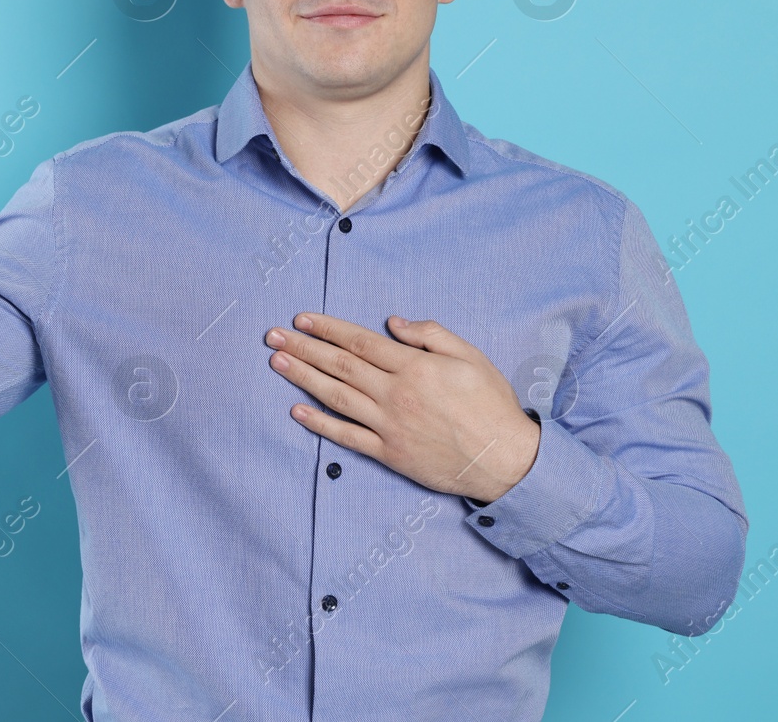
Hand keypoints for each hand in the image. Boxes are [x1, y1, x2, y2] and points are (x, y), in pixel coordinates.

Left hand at [265, 313, 541, 502]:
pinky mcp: (389, 453)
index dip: (328, 328)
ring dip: (303, 378)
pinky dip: (320, 425)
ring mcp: (389, 425)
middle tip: (273, 335)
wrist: (504, 459)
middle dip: (304, 348)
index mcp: (414, 366)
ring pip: (336, 397)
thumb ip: (430, 335)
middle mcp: (395, 393)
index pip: (360, 341)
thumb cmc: (490, 403)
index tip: (302, 319)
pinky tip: (297, 412)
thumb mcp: (469, 355)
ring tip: (277, 362)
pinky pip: (347, 437)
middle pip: (340, 365)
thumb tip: (392, 323)